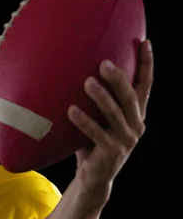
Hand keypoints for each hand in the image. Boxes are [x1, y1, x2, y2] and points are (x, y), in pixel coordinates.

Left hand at [68, 39, 153, 200]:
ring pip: (115, 113)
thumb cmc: (92, 141)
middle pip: (130, 96)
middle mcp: (136, 125)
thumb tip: (76, 67)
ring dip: (101, 96)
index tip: (145, 42)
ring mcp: (126, 140)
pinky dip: (83, 121)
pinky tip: (71, 110)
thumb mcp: (99, 119)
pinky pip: (95, 133)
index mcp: (136, 114)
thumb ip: (97, 100)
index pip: (145, 84)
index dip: (147, 63)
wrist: (95, 176)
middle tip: (104, 62)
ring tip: (87, 82)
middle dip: (118, 78)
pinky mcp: (112, 152)